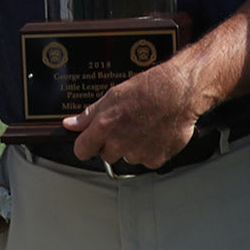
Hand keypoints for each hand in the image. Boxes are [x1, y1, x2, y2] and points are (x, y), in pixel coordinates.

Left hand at [61, 58, 201, 169]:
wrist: (179, 92)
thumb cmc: (148, 89)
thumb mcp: (112, 96)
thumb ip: (88, 115)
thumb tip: (70, 124)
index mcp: (104, 127)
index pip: (81, 150)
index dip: (85, 145)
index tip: (90, 142)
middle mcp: (119, 144)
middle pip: (106, 155)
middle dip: (112, 144)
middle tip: (125, 126)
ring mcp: (137, 154)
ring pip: (127, 157)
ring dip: (132, 147)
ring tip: (143, 126)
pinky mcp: (155, 160)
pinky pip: (146, 160)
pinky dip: (150, 150)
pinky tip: (155, 133)